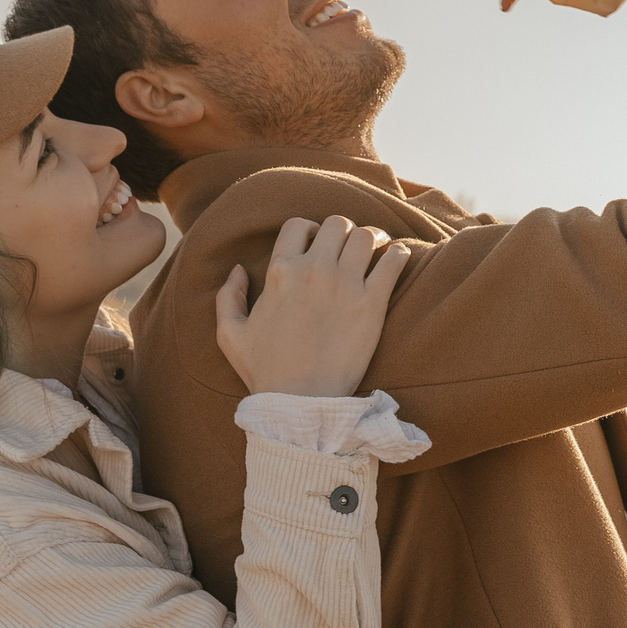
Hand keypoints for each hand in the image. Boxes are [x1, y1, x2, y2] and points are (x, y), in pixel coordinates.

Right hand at [213, 215, 410, 396]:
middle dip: (342, 232)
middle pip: (337, 224)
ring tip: (374, 250)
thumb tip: (237, 270)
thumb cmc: (265, 372)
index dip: (309, 230)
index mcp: (280, 272)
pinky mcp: (372, 304)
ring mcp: (345, 285)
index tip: (318, 245)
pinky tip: (395, 260)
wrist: (301, 403)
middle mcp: (313, 271)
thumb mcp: (230, 334)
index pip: (299, 225)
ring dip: (371, 238)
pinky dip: (397, 254)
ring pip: (365, 235)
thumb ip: (229, 297)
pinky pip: (393, 261)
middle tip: (348, 249)